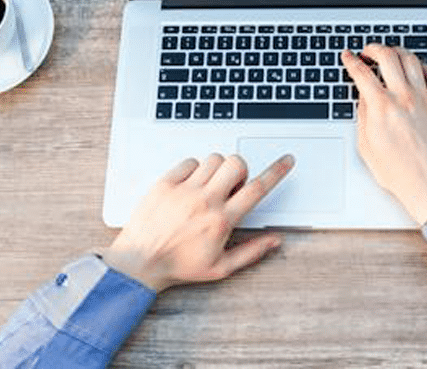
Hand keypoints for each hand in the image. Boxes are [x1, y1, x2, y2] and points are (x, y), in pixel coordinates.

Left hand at [101, 153, 293, 291]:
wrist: (139, 262)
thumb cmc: (178, 266)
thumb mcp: (220, 267)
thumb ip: (252, 251)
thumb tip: (275, 240)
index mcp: (221, 220)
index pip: (256, 189)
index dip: (277, 172)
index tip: (287, 160)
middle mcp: (204, 201)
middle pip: (236, 164)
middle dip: (240, 170)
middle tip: (231, 185)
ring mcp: (184, 190)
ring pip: (213, 159)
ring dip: (218, 169)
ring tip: (209, 186)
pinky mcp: (165, 183)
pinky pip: (189, 161)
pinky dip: (194, 169)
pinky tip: (190, 185)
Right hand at [341, 45, 426, 225]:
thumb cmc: (400, 174)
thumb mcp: (366, 146)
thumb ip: (363, 116)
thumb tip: (363, 96)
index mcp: (382, 108)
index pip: (361, 73)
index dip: (351, 60)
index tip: (349, 56)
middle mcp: (404, 98)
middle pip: (387, 56)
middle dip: (373, 48)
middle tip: (368, 51)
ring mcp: (426, 99)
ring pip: (411, 59)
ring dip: (397, 52)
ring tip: (391, 55)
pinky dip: (422, 66)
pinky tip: (416, 70)